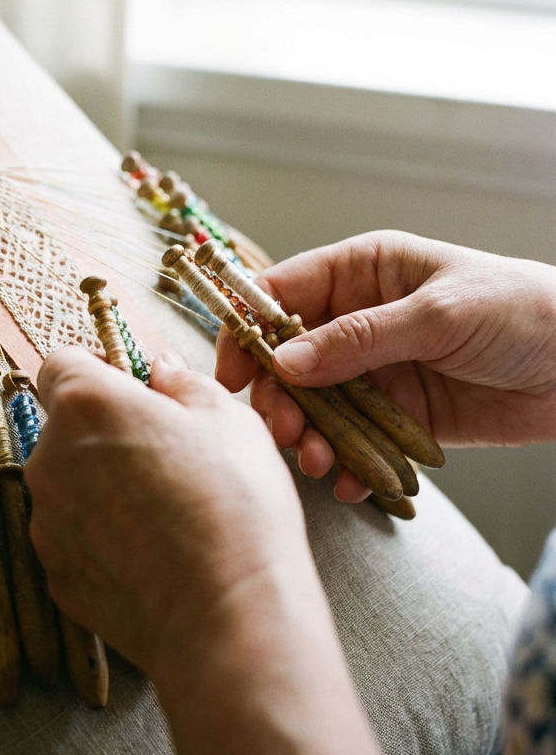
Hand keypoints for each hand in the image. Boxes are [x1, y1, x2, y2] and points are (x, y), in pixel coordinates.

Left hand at [24, 346, 306, 678]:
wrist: (228, 615)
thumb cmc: (233, 504)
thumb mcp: (227, 418)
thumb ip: (183, 383)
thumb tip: (161, 371)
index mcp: (85, 404)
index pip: (62, 363)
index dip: (100, 370)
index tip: (135, 389)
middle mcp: (49, 458)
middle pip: (65, 427)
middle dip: (106, 431)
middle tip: (165, 454)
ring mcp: (47, 522)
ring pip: (69, 484)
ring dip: (102, 485)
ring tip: (166, 511)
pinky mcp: (56, 574)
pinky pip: (74, 538)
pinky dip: (103, 538)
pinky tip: (153, 553)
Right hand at [216, 231, 555, 502]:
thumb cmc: (524, 311)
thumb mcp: (440, 314)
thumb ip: (360, 338)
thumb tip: (285, 361)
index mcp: (362, 272)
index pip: (281, 294)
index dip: (248, 329)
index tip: (231, 374)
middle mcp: (357, 320)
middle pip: (288, 358)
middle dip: (278, 397)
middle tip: (283, 431)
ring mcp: (375, 370)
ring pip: (316, 404)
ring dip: (309, 436)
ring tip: (318, 463)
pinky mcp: (396, 416)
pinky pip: (354, 440)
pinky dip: (346, 462)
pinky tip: (350, 481)